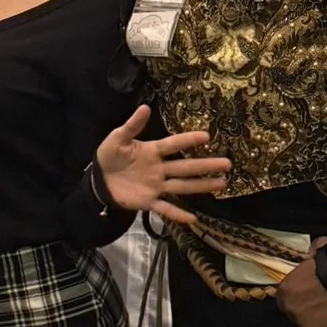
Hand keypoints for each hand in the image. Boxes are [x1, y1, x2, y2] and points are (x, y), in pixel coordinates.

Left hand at [94, 106, 230, 221]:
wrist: (99, 180)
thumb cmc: (110, 156)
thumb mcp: (118, 139)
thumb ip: (131, 126)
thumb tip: (145, 107)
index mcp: (152, 151)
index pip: (173, 144)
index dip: (188, 140)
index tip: (207, 136)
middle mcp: (159, 168)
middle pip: (185, 167)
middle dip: (206, 165)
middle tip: (227, 164)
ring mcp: (156, 186)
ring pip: (182, 186)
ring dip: (201, 186)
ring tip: (221, 184)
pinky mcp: (148, 201)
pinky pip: (165, 208)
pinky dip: (178, 214)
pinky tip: (193, 219)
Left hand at [276, 241, 326, 326]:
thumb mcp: (320, 252)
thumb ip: (311, 253)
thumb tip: (313, 247)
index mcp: (287, 290)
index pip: (285, 297)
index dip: (298, 294)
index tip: (309, 292)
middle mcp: (292, 310)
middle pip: (295, 313)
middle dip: (307, 308)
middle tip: (323, 302)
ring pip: (311, 326)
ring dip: (319, 320)